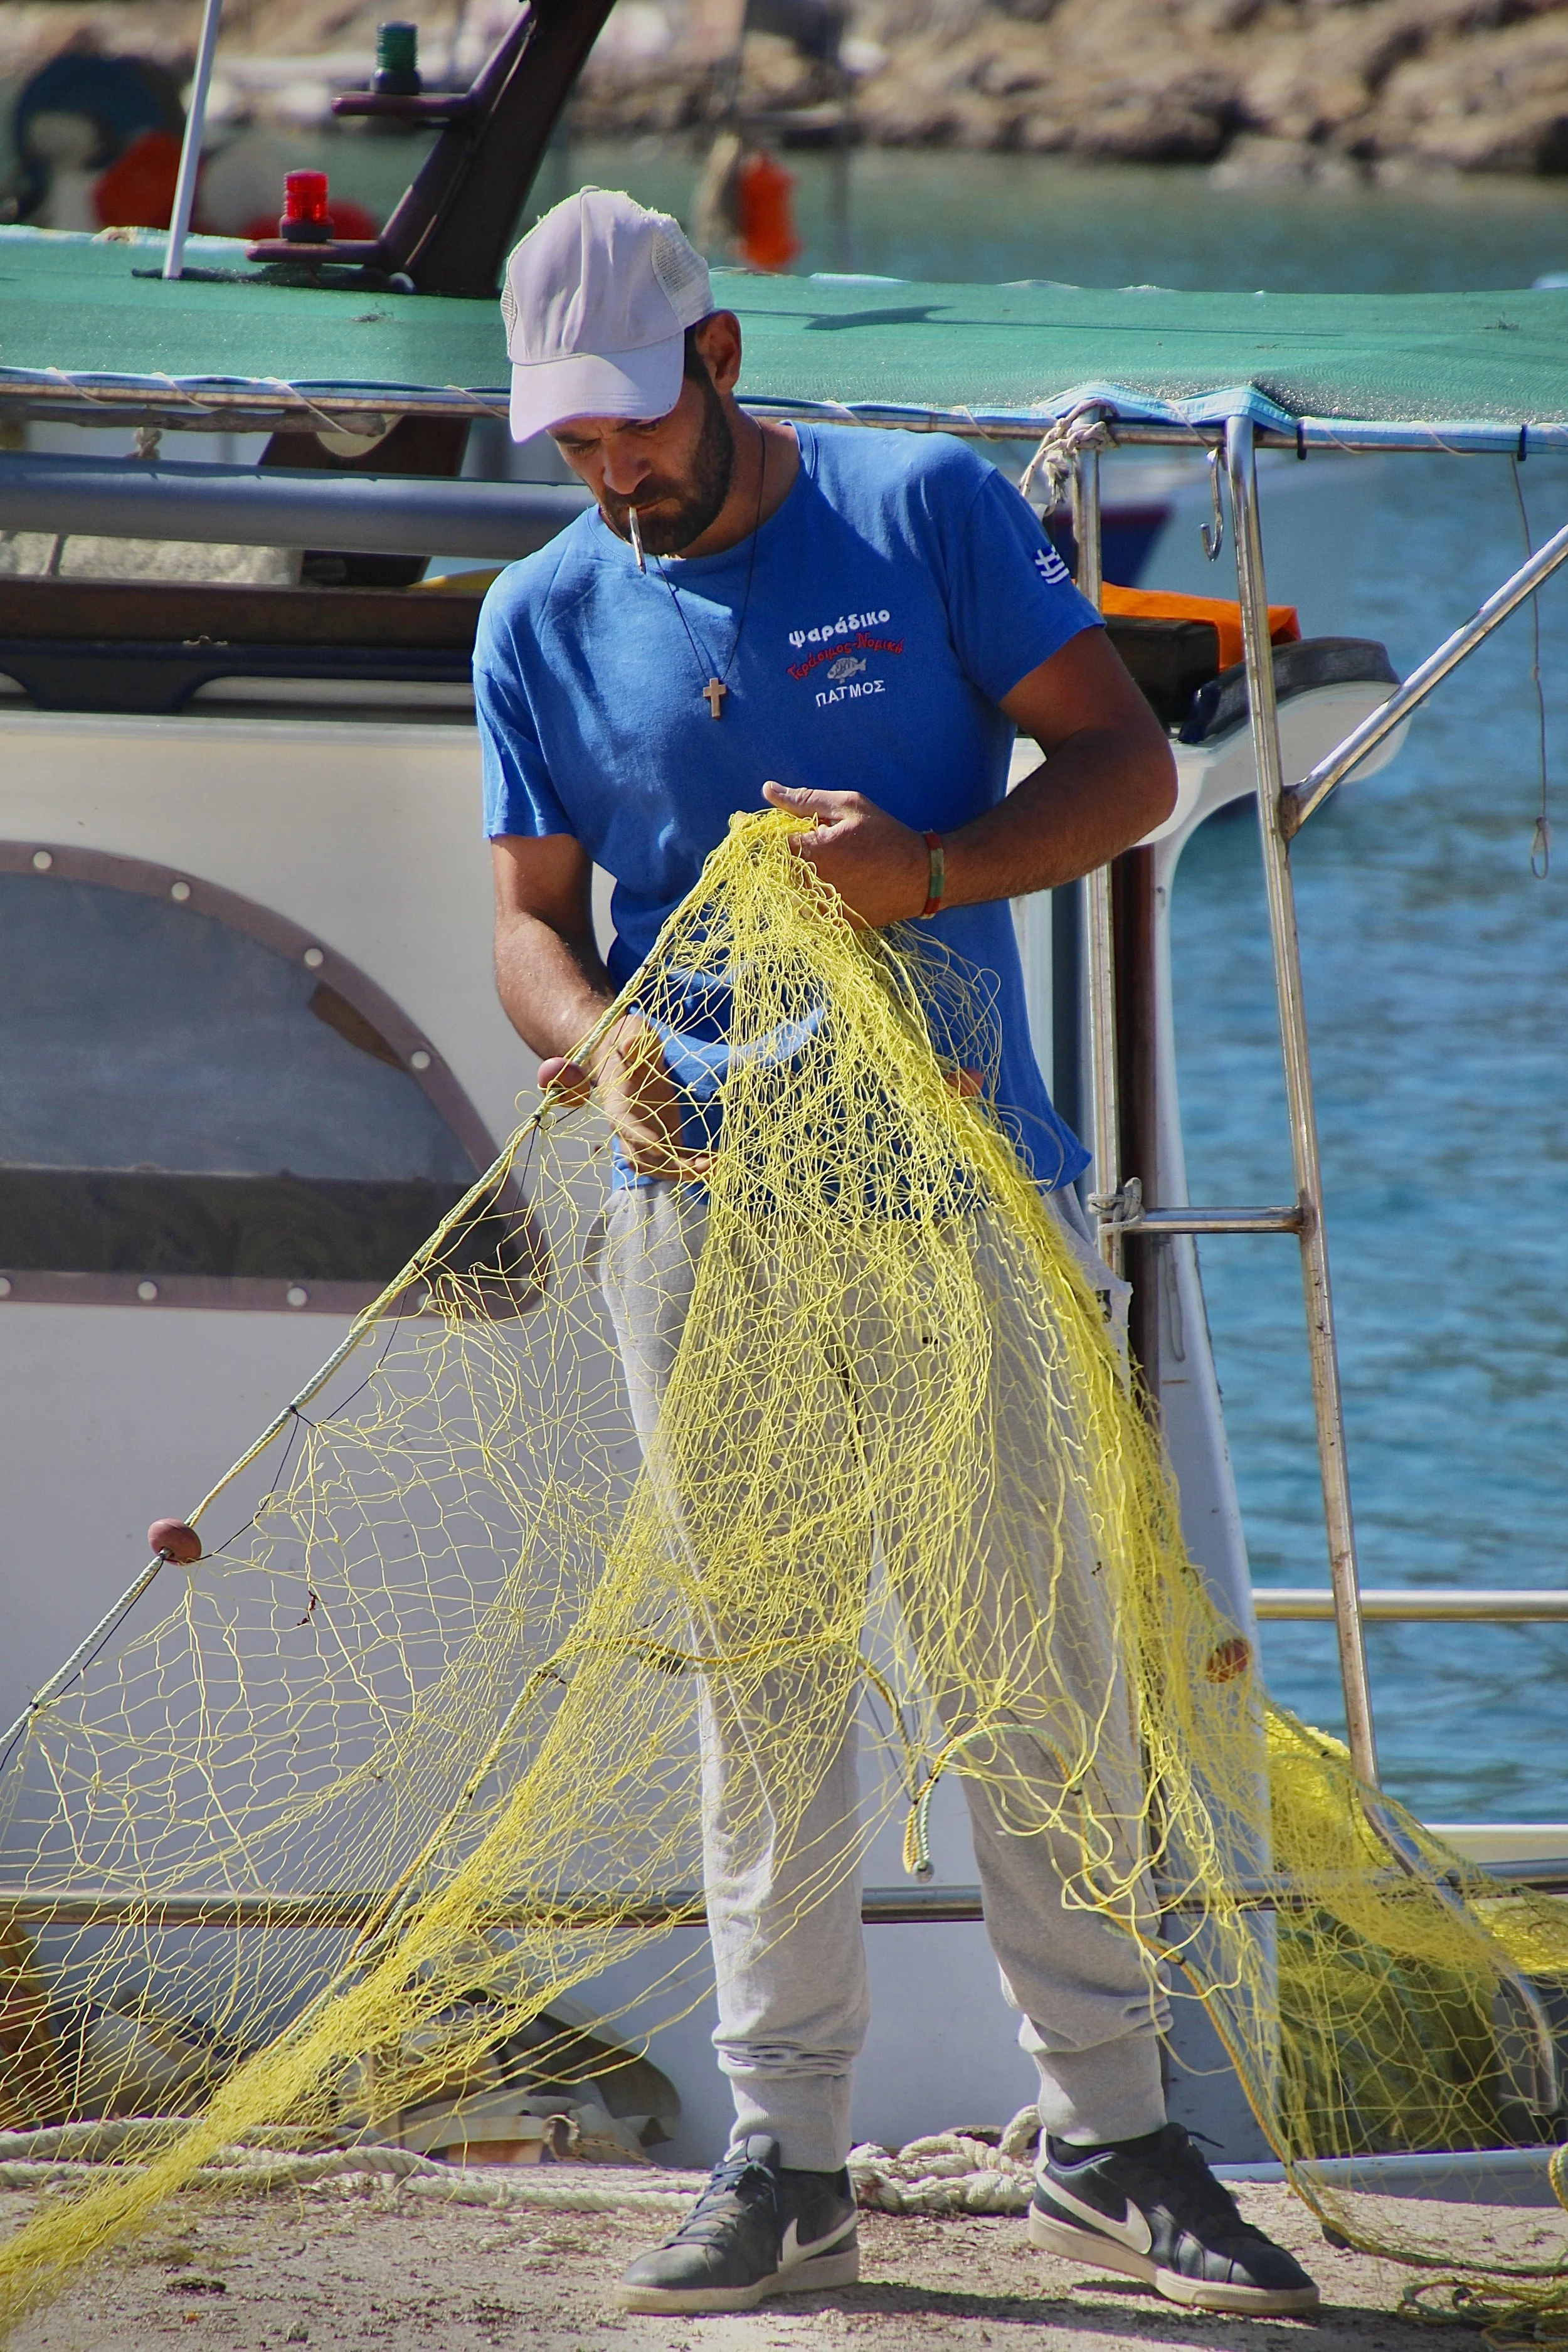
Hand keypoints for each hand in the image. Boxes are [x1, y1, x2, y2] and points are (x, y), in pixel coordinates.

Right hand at [538, 1014, 709, 1178]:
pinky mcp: (664, 1138)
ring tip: (715, 1168)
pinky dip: (694, 1166)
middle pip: (644, 1160)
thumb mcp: (633, 1033)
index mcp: (617, 1107)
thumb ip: (633, 1040)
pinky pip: (676, 1160)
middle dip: (672, 1167)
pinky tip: (717, 1162)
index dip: (644, 1142)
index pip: (627, 1130)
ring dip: (685, 1172)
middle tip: (703, 1165)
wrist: (630, 1053)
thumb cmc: (633, 1041)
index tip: (664, 1149)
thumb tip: (630, 1043)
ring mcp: (646, 1137)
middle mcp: (628, 1129)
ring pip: (659, 1167)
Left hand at [762, 781, 930, 927]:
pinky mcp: (831, 923)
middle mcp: (809, 883)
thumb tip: (767, 789)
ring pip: (794, 891)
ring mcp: (820, 908)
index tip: (815, 833)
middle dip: (801, 857)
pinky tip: (846, 887)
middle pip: (784, 868)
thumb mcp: (848, 806)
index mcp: (810, 851)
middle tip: (836, 851)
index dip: (794, 835)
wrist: (919, 876)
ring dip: (808, 879)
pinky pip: (811, 910)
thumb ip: (804, 799)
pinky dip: (821, 898)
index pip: (776, 842)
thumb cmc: (884, 835)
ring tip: (842, 870)